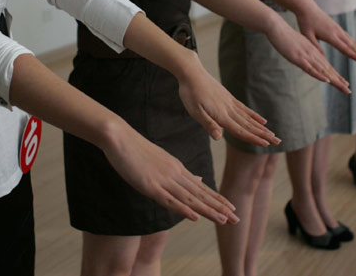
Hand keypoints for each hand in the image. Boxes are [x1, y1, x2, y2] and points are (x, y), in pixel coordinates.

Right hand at [101, 120, 239, 224]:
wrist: (120, 137)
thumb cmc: (137, 149)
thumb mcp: (162, 160)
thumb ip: (178, 172)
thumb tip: (197, 179)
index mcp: (177, 169)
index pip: (201, 187)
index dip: (217, 198)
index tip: (231, 208)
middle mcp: (174, 174)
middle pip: (200, 194)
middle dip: (219, 207)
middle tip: (236, 218)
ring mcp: (163, 180)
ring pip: (190, 198)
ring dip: (208, 211)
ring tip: (224, 220)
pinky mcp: (150, 185)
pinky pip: (169, 199)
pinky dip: (183, 209)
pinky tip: (195, 216)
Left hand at [176, 53, 279, 146]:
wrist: (192, 72)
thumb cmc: (190, 93)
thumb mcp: (194, 111)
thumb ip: (208, 124)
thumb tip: (218, 138)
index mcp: (221, 115)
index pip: (240, 130)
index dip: (253, 138)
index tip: (266, 145)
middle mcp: (229, 109)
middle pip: (248, 125)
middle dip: (263, 135)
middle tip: (278, 141)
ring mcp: (230, 103)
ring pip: (249, 118)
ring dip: (261, 127)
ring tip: (273, 134)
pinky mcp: (229, 98)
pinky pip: (244, 109)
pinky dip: (254, 115)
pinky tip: (262, 120)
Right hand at [263, 13, 352, 92]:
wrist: (277, 27)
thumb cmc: (286, 36)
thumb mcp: (298, 46)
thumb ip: (305, 53)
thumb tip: (309, 59)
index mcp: (313, 52)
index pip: (327, 66)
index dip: (336, 76)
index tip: (345, 84)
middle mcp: (313, 54)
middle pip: (328, 70)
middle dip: (339, 81)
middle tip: (349, 90)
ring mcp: (306, 55)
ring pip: (322, 70)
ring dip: (333, 80)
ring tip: (343, 87)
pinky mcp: (298, 57)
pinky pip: (310, 68)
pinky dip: (319, 74)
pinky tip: (326, 80)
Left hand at [293, 0, 355, 66]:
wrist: (307, 8)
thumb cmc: (305, 22)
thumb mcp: (307, 35)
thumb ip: (315, 46)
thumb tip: (322, 58)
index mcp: (330, 36)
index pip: (345, 48)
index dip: (354, 55)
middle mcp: (337, 32)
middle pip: (352, 46)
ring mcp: (338, 30)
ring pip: (352, 42)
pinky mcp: (337, 28)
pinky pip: (349, 37)